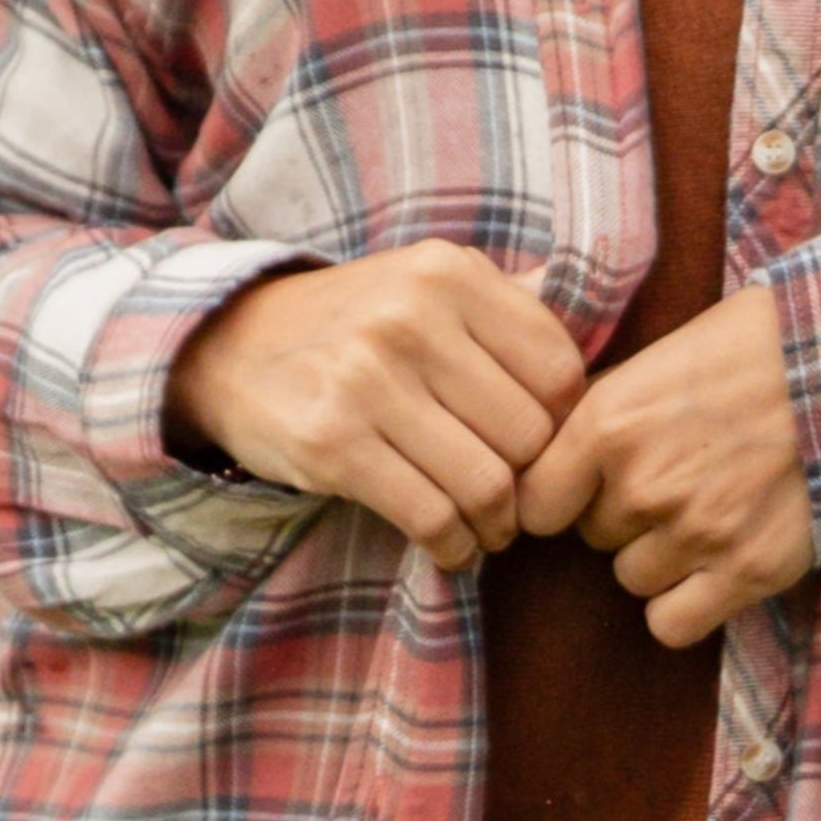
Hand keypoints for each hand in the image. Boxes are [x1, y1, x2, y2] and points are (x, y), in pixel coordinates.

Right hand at [166, 244, 586, 571]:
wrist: (227, 345)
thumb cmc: (350, 325)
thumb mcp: (424, 284)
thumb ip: (505, 304)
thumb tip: (593, 332)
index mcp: (449, 273)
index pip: (559, 371)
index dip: (562, 425)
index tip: (538, 447)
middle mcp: (411, 317)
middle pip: (528, 435)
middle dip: (530, 484)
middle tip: (514, 501)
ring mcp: (368, 379)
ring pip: (486, 484)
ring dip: (496, 525)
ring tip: (486, 528)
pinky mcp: (332, 443)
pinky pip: (430, 516)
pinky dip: (453, 546)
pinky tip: (450, 545)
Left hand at [516, 287, 814, 645]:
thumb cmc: (757, 347)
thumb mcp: (660, 353)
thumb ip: (601, 402)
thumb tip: (549, 437)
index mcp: (608, 423)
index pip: (534, 503)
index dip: (557, 498)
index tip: (579, 490)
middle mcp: (642, 486)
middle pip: (592, 537)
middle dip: (623, 515)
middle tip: (676, 478)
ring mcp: (696, 534)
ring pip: (632, 578)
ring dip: (659, 556)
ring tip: (707, 511)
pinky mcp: (748, 572)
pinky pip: (671, 625)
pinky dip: (685, 606)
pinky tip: (712, 568)